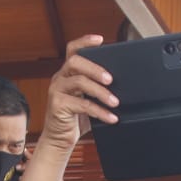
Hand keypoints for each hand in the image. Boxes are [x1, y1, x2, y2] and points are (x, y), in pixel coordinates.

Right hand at [39, 35, 119, 152]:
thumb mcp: (88, 100)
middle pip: (75, 62)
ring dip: (100, 91)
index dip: (85, 42)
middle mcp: (60, 78)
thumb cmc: (75, 120)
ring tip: (115, 102)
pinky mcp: (57, 105)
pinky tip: (111, 117)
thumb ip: (98, 89)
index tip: (100, 40)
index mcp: (67, 73)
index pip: (73, 50)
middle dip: (95, 68)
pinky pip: (82, 105)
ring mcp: (57, 91)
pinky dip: (100, 111)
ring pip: (79, 82)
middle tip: (111, 79)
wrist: (60, 140)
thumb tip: (123, 86)